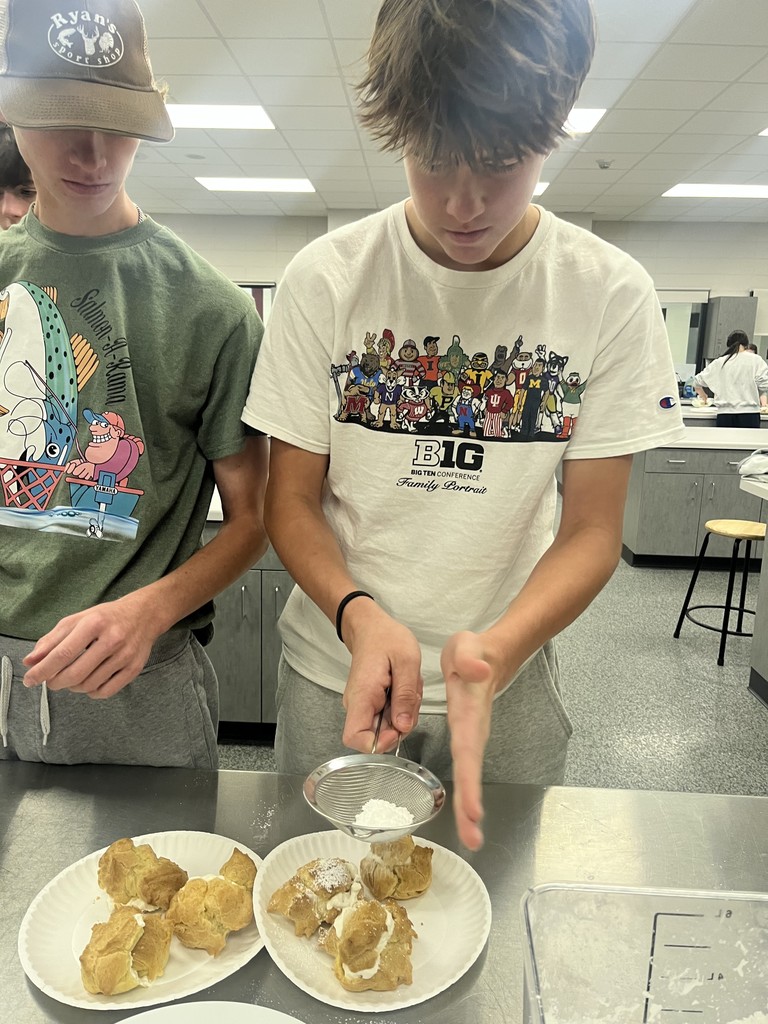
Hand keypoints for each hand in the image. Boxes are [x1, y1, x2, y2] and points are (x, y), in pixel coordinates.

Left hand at [22, 594, 160, 698]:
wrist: (144, 615)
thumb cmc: (106, 618)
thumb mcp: (77, 620)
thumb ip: (52, 640)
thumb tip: (30, 662)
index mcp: (94, 623)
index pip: (63, 653)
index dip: (42, 670)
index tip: (29, 680)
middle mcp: (111, 639)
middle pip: (75, 673)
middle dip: (56, 682)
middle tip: (51, 681)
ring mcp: (125, 656)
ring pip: (88, 685)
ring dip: (73, 686)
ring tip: (72, 677)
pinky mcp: (134, 669)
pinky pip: (105, 692)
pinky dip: (91, 692)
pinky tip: (89, 682)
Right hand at [340, 601, 422, 754]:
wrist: (371, 627)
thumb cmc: (386, 638)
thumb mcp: (406, 662)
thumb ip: (405, 696)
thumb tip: (403, 727)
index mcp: (362, 696)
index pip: (355, 739)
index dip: (379, 742)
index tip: (399, 726)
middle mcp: (358, 705)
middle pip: (377, 736)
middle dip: (401, 723)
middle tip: (411, 696)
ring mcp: (364, 705)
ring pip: (387, 727)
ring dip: (405, 712)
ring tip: (408, 686)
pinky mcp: (371, 703)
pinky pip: (389, 716)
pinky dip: (402, 706)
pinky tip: (404, 687)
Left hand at [441, 631, 499, 851]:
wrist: (487, 656)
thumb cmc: (472, 653)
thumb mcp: (467, 645)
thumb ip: (470, 656)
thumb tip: (477, 669)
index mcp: (468, 713)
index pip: (468, 749)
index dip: (470, 780)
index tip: (473, 810)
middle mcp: (472, 730)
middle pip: (472, 771)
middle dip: (471, 805)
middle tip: (473, 838)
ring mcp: (470, 737)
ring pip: (470, 776)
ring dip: (470, 807)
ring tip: (471, 837)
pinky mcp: (466, 739)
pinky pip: (465, 770)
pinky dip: (466, 794)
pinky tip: (466, 816)